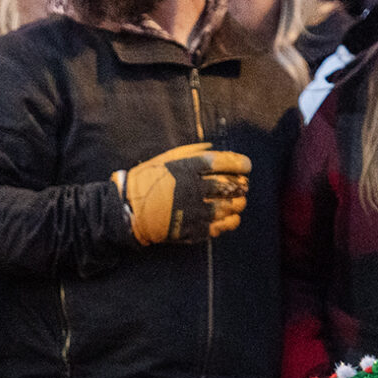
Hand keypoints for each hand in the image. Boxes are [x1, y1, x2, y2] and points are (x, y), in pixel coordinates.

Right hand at [116, 142, 251, 244]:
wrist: (130, 209)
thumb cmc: (149, 180)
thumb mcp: (168, 159)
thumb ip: (192, 153)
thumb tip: (215, 148)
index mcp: (187, 168)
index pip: (222, 162)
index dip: (240, 163)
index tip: (246, 166)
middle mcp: (193, 189)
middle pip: (229, 186)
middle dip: (241, 185)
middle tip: (243, 185)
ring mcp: (193, 211)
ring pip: (228, 207)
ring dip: (238, 204)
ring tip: (238, 202)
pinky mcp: (192, 229)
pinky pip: (219, 227)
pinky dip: (230, 222)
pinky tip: (231, 218)